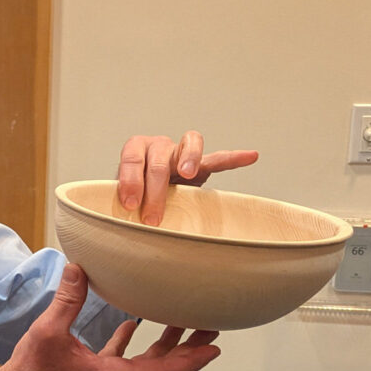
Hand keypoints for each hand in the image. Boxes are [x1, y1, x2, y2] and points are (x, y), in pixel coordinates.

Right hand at [0, 264, 220, 370]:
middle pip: (164, 367)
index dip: (192, 358)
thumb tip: (78, 268)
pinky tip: (132, 325)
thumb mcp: (49, 332)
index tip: (215, 346)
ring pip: (146, 364)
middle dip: (189, 347)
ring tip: (180, 322)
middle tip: (209, 326)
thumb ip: (68, 300)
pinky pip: (123, 360)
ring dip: (165, 344)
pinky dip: (132, 342)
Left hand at [117, 130, 257, 225]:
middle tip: (152, 218)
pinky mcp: (200, 164)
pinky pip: (218, 159)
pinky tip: (251, 156)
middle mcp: (158, 146)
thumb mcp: (122, 195)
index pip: (132, 159)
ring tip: (189, 174)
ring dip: (188, 158)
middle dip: (155, 190)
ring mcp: (180, 152)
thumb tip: (119, 225)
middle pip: (159, 161)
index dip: (131, 180)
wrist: (144, 193)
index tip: (130, 204)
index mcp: (135, 149)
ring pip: (188, 145)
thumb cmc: (133, 194)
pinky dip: (233, 158)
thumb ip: (122, 202)